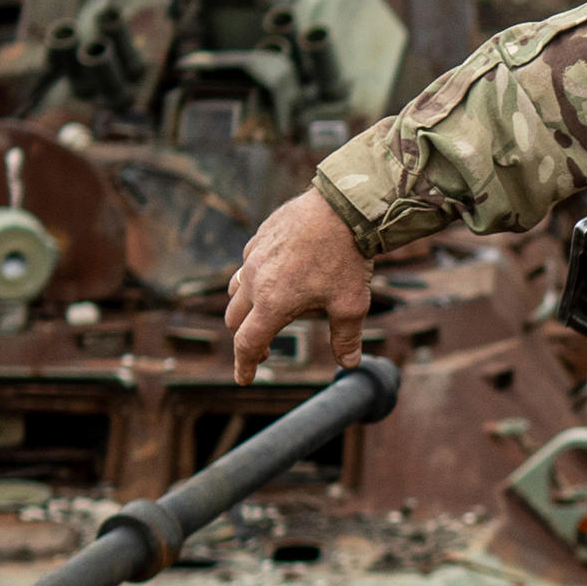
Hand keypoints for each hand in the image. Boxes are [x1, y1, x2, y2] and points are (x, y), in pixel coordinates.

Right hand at [223, 189, 372, 378]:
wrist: (342, 206)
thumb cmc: (347, 257)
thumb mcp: (352, 304)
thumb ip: (346, 338)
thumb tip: (349, 364)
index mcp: (272, 303)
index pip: (247, 343)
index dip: (244, 365)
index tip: (244, 378)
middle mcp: (255, 281)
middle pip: (234, 319)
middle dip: (245, 339)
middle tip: (263, 351)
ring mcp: (253, 256)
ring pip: (235, 290)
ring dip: (244, 309)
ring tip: (264, 315)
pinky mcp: (259, 237)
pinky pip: (247, 264)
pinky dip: (252, 279)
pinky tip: (274, 278)